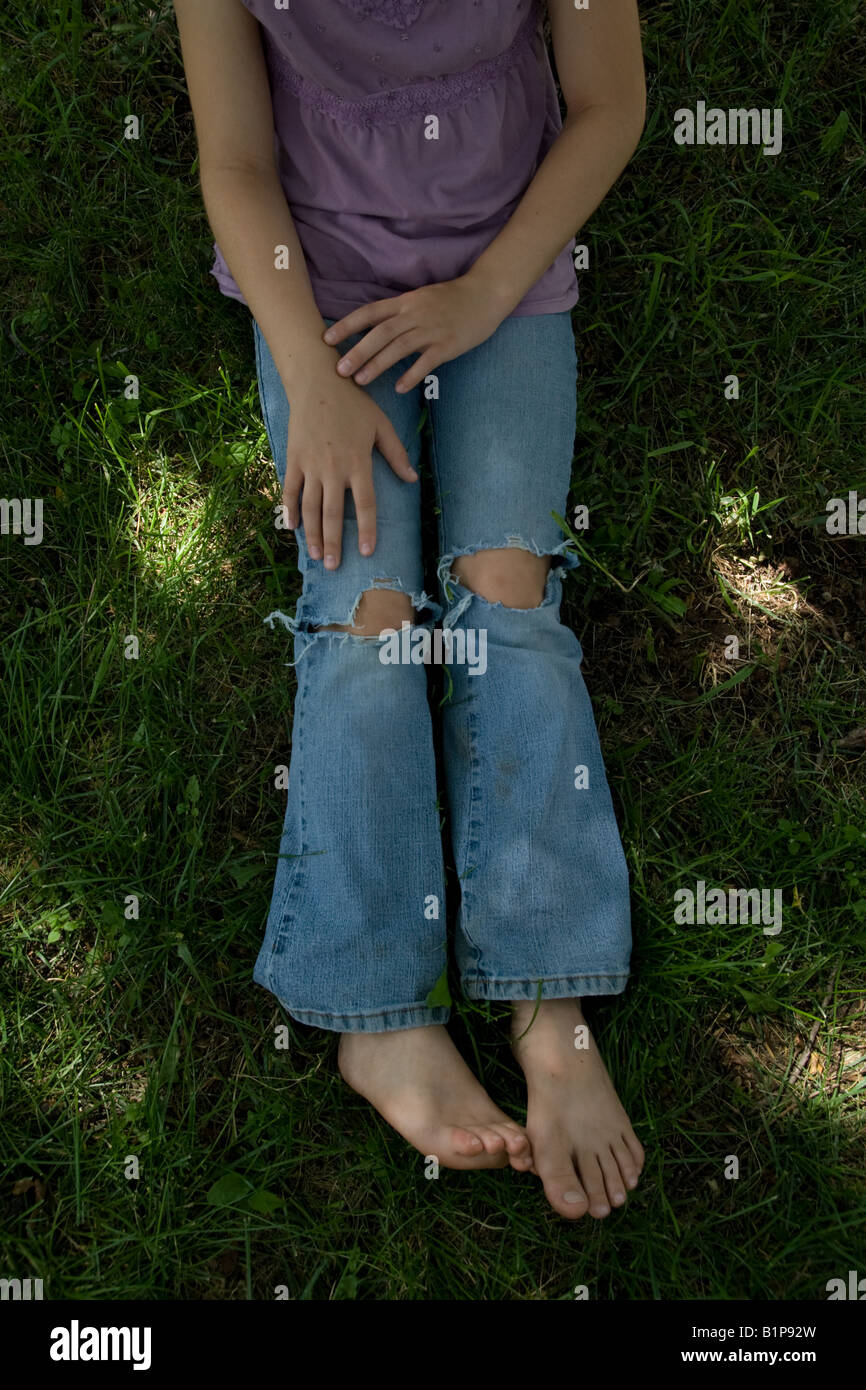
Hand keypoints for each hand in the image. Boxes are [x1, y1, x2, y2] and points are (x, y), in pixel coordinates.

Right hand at [282, 371, 417, 570]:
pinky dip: (289, 509)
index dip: (366, 530)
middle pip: (333, 514)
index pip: (364, 505)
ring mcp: (311, 465)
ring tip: (315, 555)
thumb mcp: (382, 425)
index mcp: (358, 463)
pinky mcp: (294, 459)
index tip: (366, 551)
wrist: (318, 382)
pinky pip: (290, 489)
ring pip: (310, 507)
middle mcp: (334, 469)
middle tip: (333, 566)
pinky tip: (291, 528)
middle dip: (334, 543)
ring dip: (313, 534)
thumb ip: (397, 454)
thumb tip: (413, 479)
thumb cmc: (353, 403)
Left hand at [322, 275, 508, 391]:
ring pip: (399, 347)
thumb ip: (398, 313)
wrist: (485, 294)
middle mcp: (414, 314)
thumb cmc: (451, 299)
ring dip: (378, 364)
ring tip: (360, 380)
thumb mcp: (420, 299)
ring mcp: (431, 329)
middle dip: (357, 351)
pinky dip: (411, 374)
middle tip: (338, 369)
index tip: (326, 338)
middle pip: (380, 333)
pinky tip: (399, 388)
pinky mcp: (448, 344)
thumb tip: (372, 329)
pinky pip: (427, 361)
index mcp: (405, 302)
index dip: (347, 325)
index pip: (370, 313)